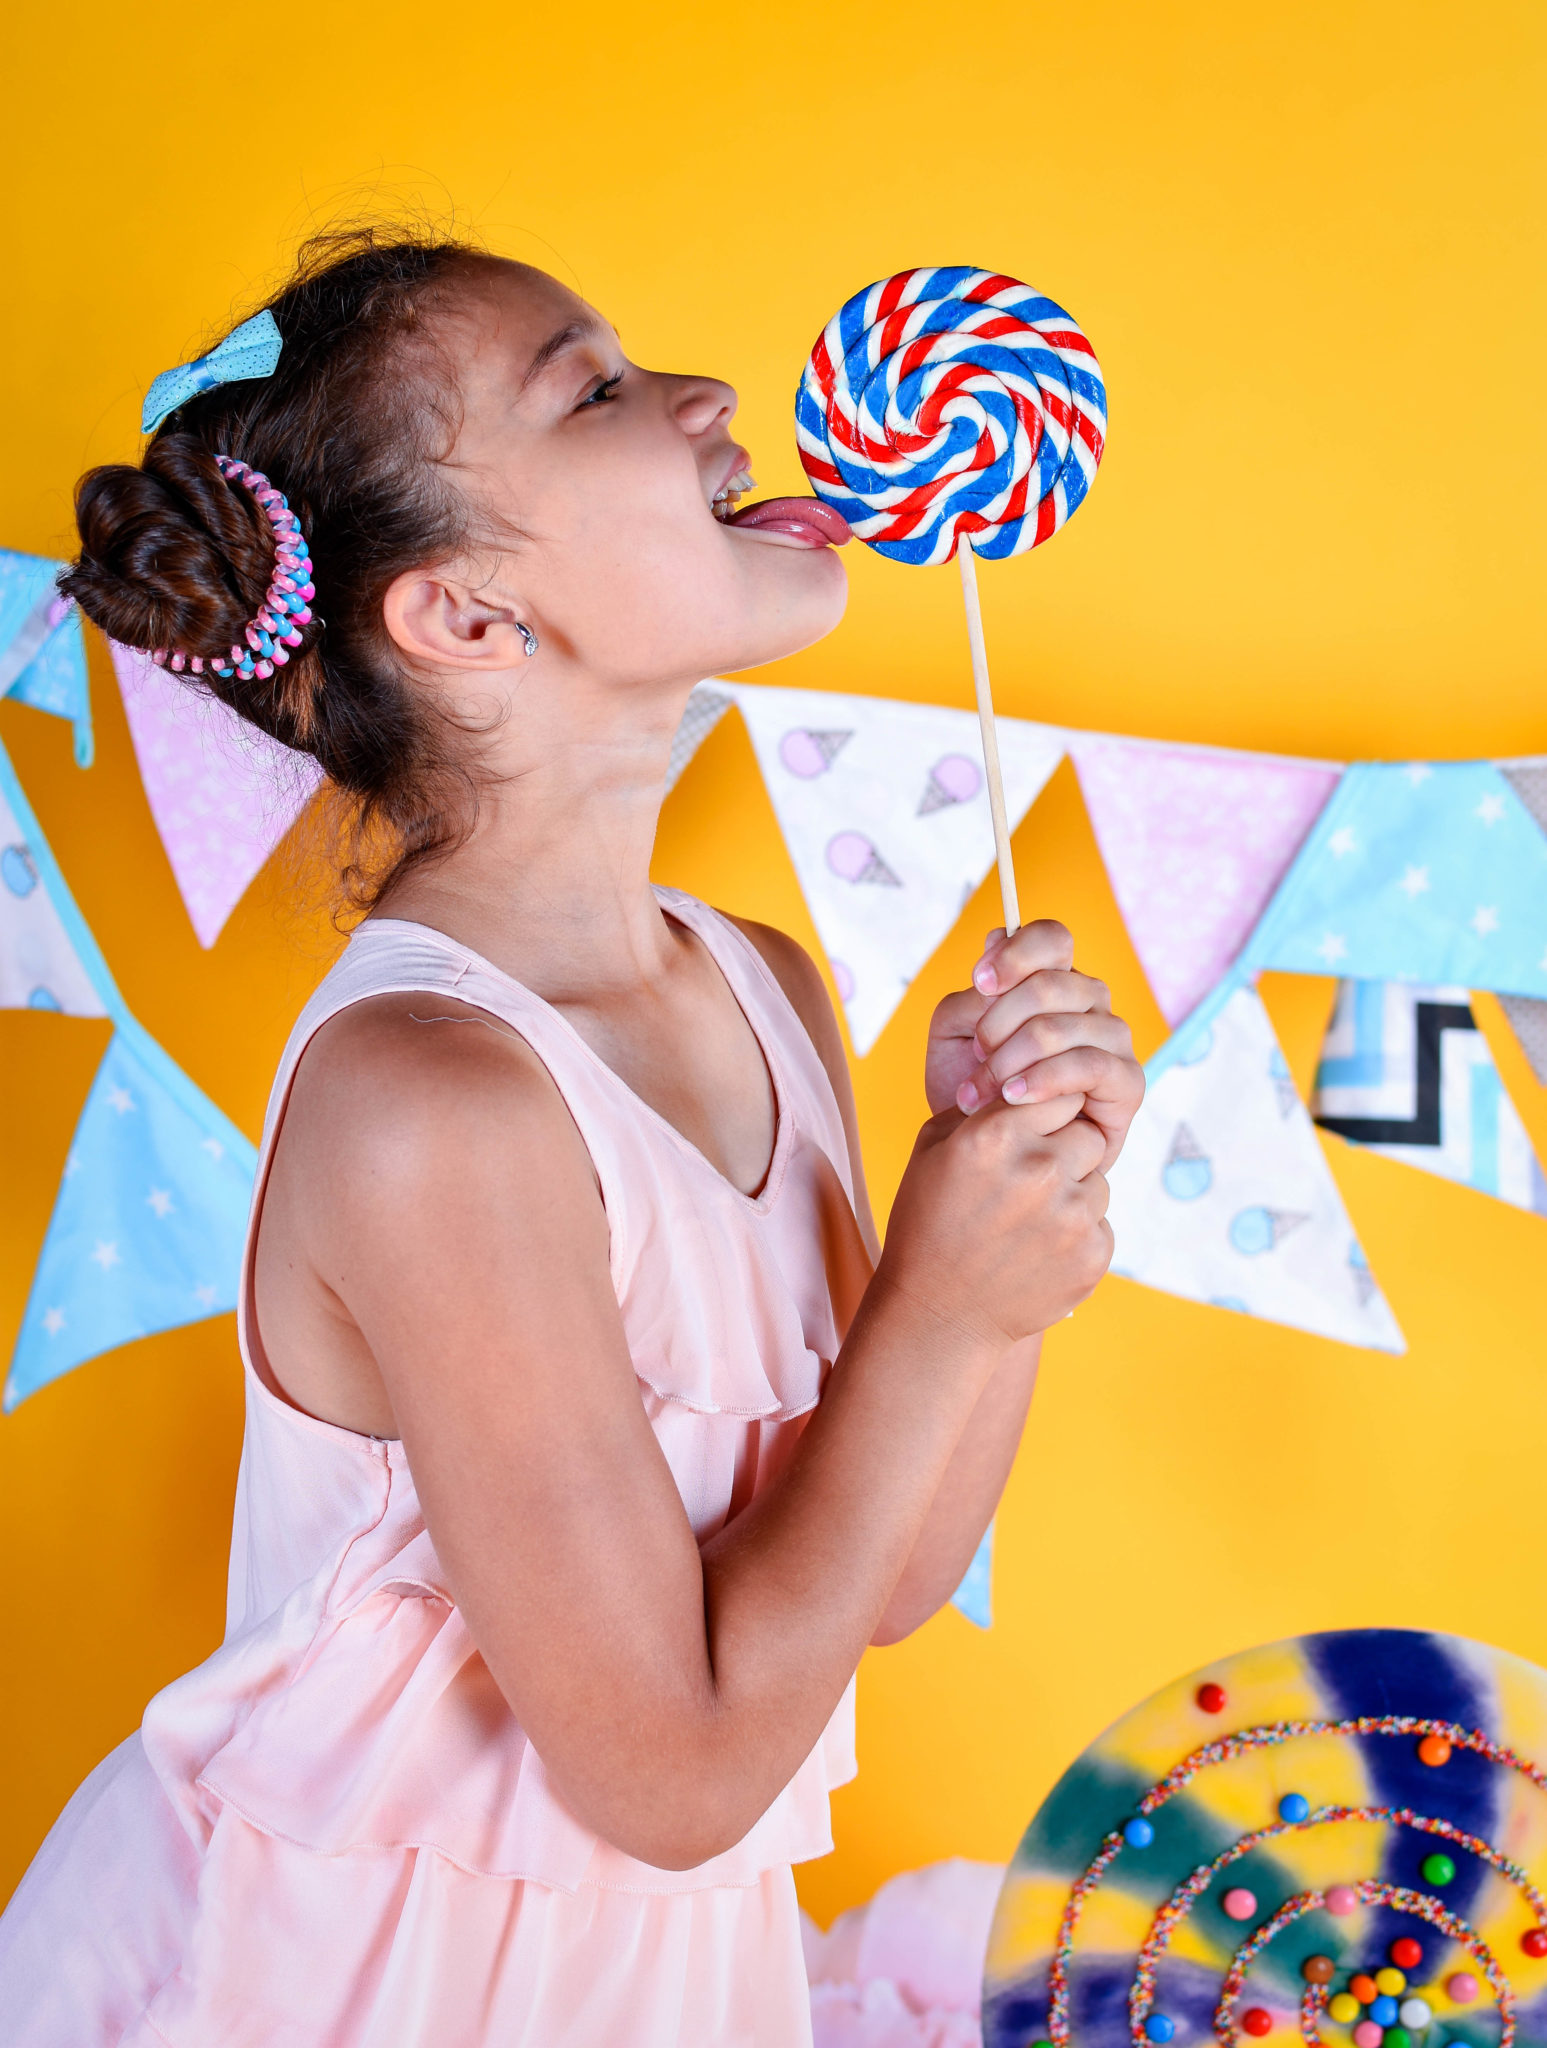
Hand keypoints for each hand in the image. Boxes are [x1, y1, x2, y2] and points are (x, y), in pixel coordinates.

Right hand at [878, 1100, 1112, 1347]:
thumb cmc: (928, 1222)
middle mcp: (1040, 1169)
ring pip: (1098, 1181)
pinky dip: (1076, 1235)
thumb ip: (982, 1106)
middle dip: (1066, 1150)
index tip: (1033, 1132)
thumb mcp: (933, 1149)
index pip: (1058, 1091)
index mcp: (996, 1134)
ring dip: (1073, 1194)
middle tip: (1031, 1179)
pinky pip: (1100, 1225)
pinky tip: (1037, 1251)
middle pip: (1088, 1133)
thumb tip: (1023, 1075)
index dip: (1047, 1111)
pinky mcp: (1092, 1255)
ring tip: (1028, 1221)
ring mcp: (1071, 1216)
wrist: (938, 1314)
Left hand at [924, 921, 1143, 1171]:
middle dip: (999, 1021)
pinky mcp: (1128, 1082)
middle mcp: (1090, 1002)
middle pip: (1053, 982)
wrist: (984, 1156)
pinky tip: (1014, 1098)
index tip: (979, 982)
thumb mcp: (954, 1036)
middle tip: (973, 1055)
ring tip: (980, 1092)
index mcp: (1053, 979)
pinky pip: (1089, 1065)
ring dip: (1010, 1059)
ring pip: (1063, 1026)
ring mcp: (1113, 1039)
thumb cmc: (971, 1090)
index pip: (1052, 938)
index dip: (1016, 953)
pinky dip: (1044, 1081)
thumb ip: (972, 993)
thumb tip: (998, 942)